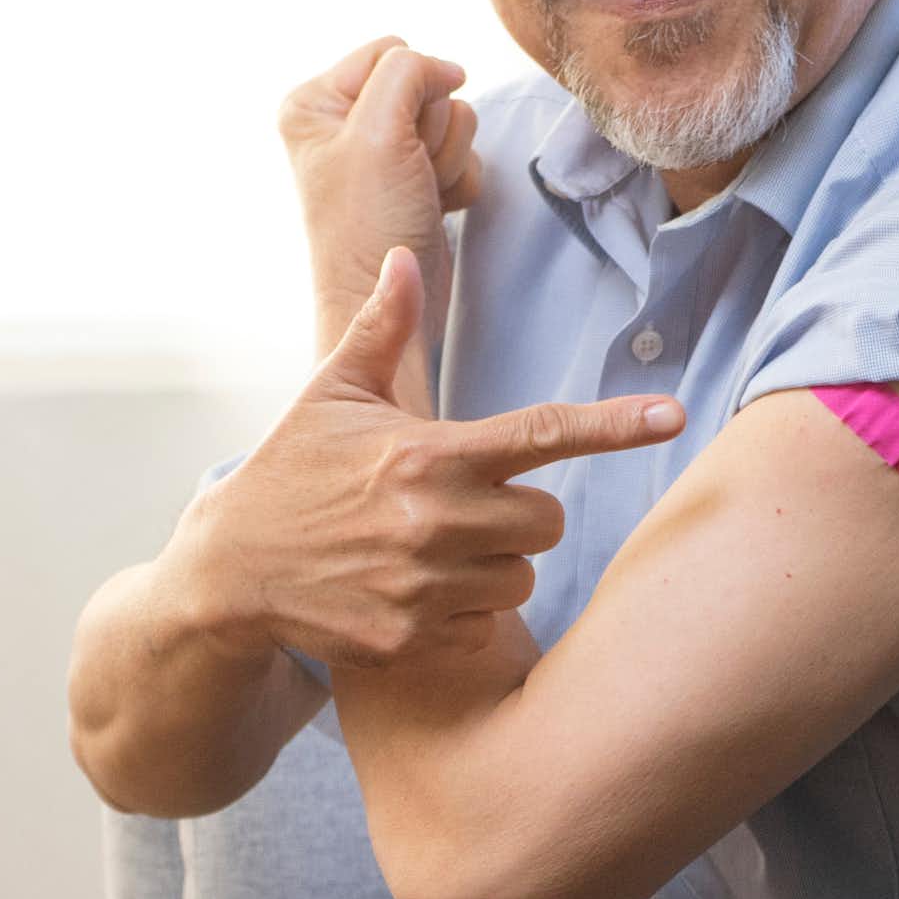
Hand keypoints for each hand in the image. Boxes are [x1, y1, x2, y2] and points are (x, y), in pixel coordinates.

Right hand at [173, 249, 684, 668]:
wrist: (225, 572)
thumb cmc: (290, 472)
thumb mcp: (332, 396)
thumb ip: (382, 331)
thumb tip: (404, 260)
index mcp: (428, 453)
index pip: (541, 432)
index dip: (615, 424)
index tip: (673, 415)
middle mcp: (432, 519)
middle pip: (548, 521)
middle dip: (520, 515)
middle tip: (463, 507)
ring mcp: (422, 584)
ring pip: (523, 577)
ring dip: (495, 566)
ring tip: (432, 551)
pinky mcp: (410, 639)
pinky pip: (486, 626)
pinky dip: (463, 614)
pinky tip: (413, 593)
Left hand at [278, 37, 479, 368]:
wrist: (390, 302)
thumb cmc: (371, 223)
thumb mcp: (378, 132)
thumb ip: (408, 74)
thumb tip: (450, 70)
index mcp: (316, 101)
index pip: (394, 52)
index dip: (414, 91)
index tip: (395, 142)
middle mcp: (347, 122)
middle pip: (429, 87)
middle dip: (433, 132)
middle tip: (409, 173)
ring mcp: (385, 153)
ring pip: (454, 121)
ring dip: (449, 160)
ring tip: (420, 193)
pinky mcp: (417, 179)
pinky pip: (464, 156)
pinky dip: (459, 183)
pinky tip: (433, 207)